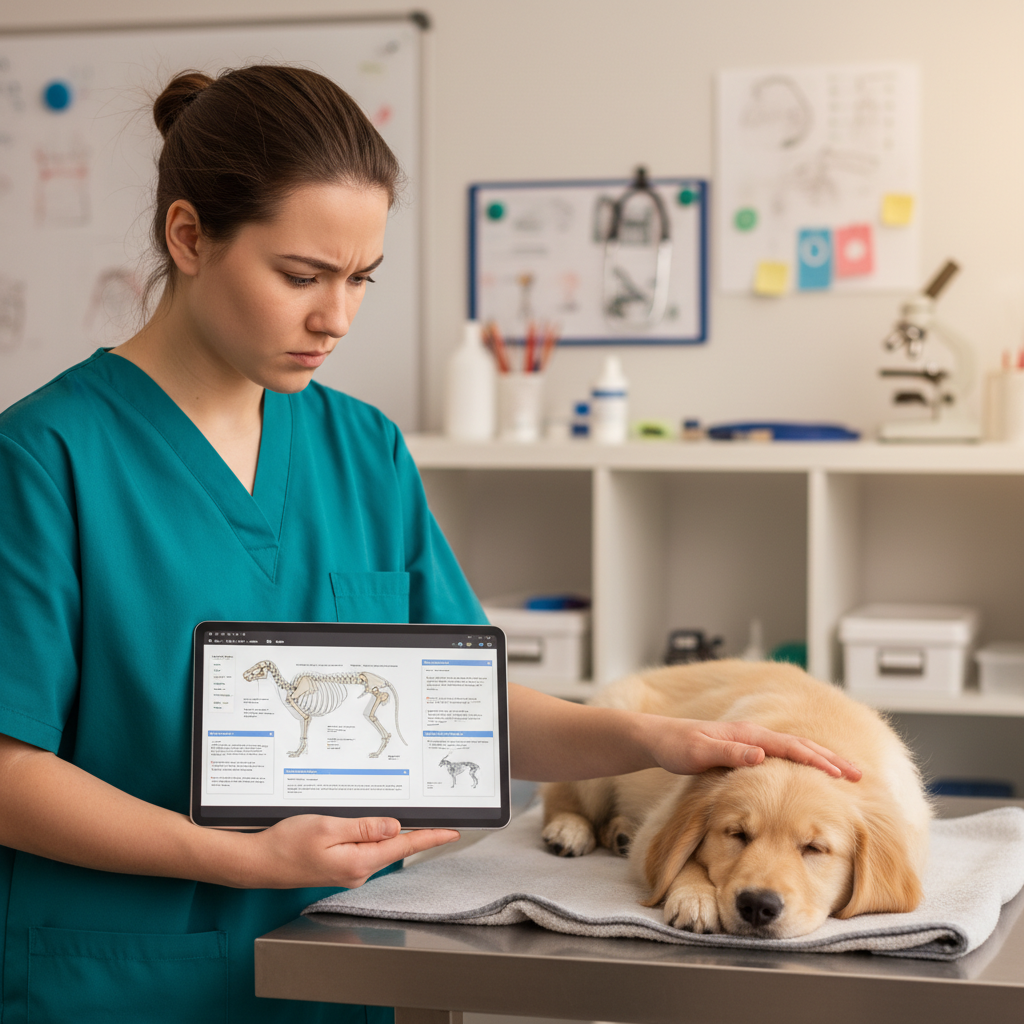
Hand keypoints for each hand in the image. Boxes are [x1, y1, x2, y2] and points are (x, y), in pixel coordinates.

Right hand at [238, 815, 459, 888]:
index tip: (453, 832)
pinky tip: (371, 825)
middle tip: (437, 817)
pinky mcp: (339, 868)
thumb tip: (395, 826)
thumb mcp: (328, 828)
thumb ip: (364, 827)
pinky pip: (364, 849)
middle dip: (415, 831)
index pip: (404, 846)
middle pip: (395, 847)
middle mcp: (357, 871)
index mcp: (358, 862)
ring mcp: (348, 871)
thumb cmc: (286, 844)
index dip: (431, 837)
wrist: (257, 863)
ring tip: (403, 816)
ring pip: (379, 847)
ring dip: (391, 832)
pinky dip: (373, 836)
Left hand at [642, 717, 861, 780]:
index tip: (842, 774)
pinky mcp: (745, 748)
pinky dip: (802, 760)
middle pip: (799, 745)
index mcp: (746, 735)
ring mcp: (750, 740)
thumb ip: (729, 753)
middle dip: (830, 759)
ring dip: (820, 758)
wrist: (656, 738)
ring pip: (793, 748)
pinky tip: (810, 770)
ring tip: (844, 771)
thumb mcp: (698, 753)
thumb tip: (762, 756)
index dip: (818, 761)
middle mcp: (752, 735)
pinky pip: (782, 754)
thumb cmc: (674, 747)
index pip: (790, 747)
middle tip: (859, 774)